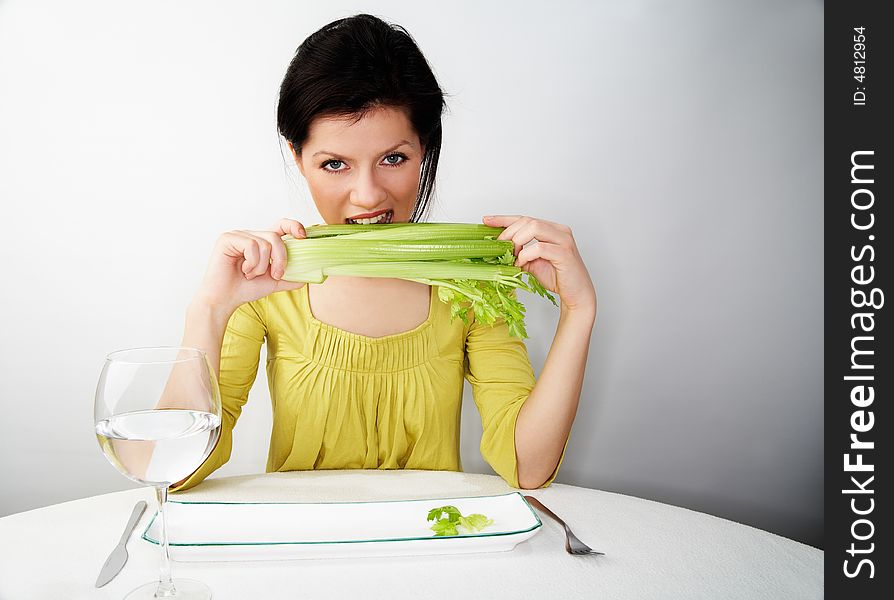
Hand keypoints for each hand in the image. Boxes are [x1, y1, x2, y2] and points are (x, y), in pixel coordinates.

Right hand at [192, 218, 307, 312]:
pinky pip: (251, 246)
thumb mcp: (274, 282)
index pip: (280, 225)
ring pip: (265, 243)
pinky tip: (243, 270)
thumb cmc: (245, 289)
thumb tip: (311, 276)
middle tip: (275, 275)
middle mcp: (250, 235)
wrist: (225, 300)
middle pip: (276, 236)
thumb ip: (291, 277)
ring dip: (262, 266)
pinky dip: (252, 263)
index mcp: (261, 242)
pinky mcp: (228, 238)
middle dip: (281, 258)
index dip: (294, 226)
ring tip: (251, 274)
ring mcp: (238, 235)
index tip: (303, 236)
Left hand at [483, 215, 596, 314]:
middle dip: (509, 233)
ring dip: (517, 241)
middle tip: (499, 248)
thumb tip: (500, 251)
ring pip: (534, 227)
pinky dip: (526, 254)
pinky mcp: (565, 253)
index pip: (525, 218)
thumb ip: (520, 253)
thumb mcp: (533, 263)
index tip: (487, 220)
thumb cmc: (558, 277)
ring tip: (511, 255)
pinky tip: (521, 263)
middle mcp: (559, 230)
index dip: (504, 219)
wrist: (576, 294)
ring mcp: (564, 240)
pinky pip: (540, 247)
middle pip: (527, 220)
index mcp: (552, 229)